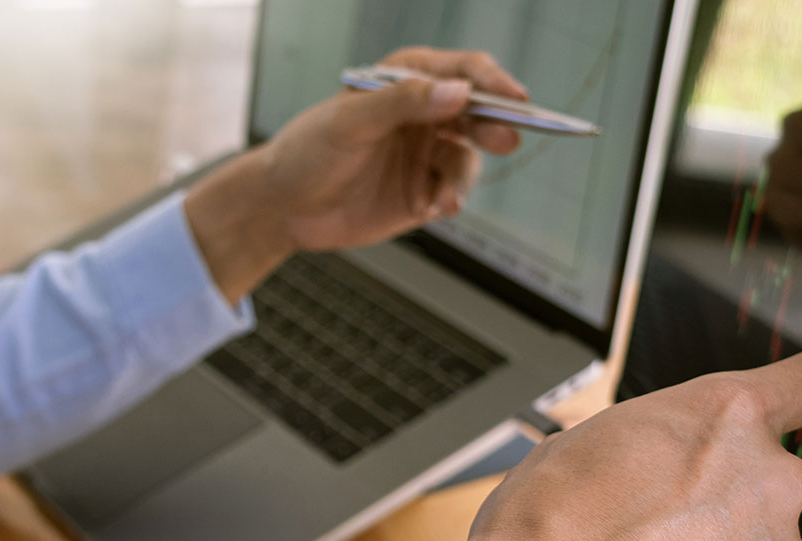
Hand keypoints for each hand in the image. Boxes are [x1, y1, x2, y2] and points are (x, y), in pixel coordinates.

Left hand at [186, 47, 528, 303]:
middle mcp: (423, 113)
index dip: (493, 82)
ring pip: (470, 156)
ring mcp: (427, 151)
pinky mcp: (427, 189)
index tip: (515, 99)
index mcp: (406, 80)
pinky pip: (456, 189)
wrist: (286, 208)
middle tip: (506, 140)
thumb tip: (458, 92)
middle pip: (479, 112)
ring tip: (445, 199)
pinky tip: (431, 209)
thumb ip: (403, 102)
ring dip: (463, 177)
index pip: (463, 71)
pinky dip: (450, 198)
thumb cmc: (308, 151)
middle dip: (495, 125)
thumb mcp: (351, 122)